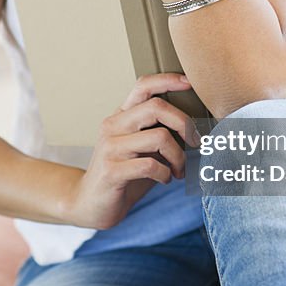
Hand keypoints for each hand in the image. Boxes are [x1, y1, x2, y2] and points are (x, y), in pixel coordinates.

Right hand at [60, 72, 200, 231]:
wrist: (91, 204)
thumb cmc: (124, 174)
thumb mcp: (142, 149)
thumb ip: (159, 134)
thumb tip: (195, 127)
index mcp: (121, 116)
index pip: (143, 86)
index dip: (168, 80)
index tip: (189, 83)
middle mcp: (113, 126)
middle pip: (156, 107)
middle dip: (184, 124)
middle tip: (195, 143)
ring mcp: (110, 148)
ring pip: (159, 137)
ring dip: (179, 157)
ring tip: (179, 170)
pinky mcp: (111, 171)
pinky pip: (150, 165)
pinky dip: (166, 174)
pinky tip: (165, 179)